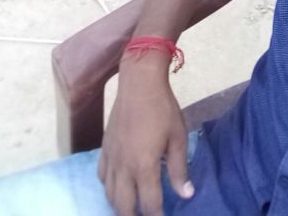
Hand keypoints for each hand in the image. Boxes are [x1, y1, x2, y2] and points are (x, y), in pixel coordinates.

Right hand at [98, 55, 194, 215]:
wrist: (139, 83)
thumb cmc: (163, 108)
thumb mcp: (177, 137)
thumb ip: (179, 169)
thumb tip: (186, 194)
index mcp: (144, 166)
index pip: (149, 204)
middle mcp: (124, 167)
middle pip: (123, 206)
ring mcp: (111, 158)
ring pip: (109, 194)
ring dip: (119, 206)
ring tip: (131, 209)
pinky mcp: (104, 147)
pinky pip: (101, 176)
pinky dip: (108, 187)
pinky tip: (117, 185)